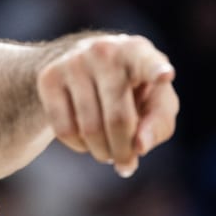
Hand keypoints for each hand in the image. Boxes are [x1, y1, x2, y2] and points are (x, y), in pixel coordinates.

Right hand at [37, 35, 178, 176]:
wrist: (81, 65)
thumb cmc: (132, 89)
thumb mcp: (155, 102)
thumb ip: (158, 124)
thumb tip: (139, 147)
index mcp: (139, 52)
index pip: (149, 63)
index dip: (156, 71)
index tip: (166, 76)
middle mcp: (106, 51)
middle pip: (119, 119)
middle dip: (123, 151)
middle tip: (125, 164)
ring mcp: (74, 62)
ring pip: (90, 129)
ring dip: (102, 152)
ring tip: (109, 151)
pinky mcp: (49, 78)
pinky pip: (65, 130)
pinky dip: (80, 146)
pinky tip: (87, 140)